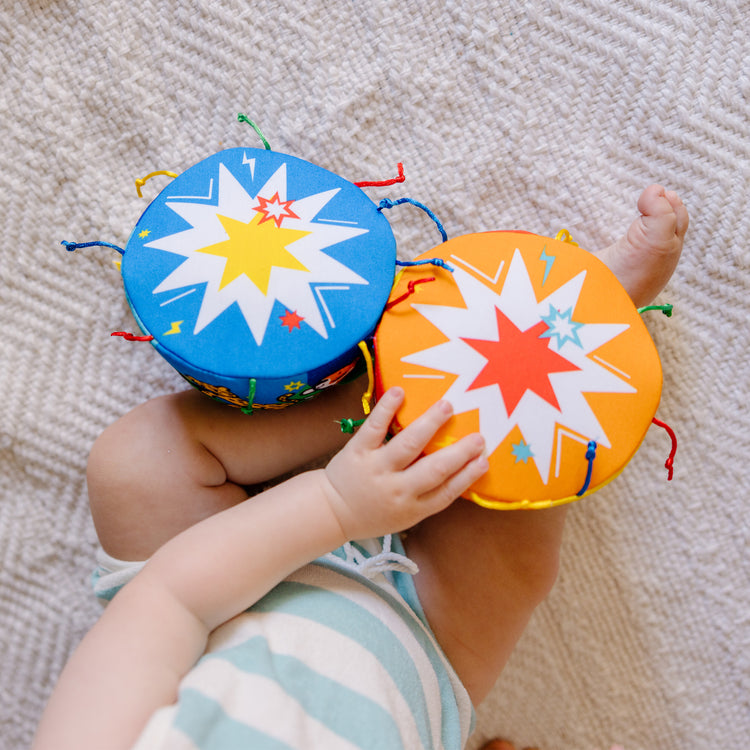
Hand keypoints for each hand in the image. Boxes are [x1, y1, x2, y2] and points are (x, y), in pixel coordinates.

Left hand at [322, 387, 487, 539]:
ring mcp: (377, 469)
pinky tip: (399, 392)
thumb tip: (462, 469)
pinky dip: (386, 409)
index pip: (446, 493)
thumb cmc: (376, 512)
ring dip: (429, 424)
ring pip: (407, 445)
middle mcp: (397, 490)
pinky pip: (374, 428)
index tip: (484, 459)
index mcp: (412, 508)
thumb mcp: (406, 514)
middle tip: (479, 436)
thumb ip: (429, 496)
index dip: (467, 477)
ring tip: (446, 406)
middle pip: (433, 470)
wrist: (333, 511)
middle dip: (458, 453)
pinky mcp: (358, 451)